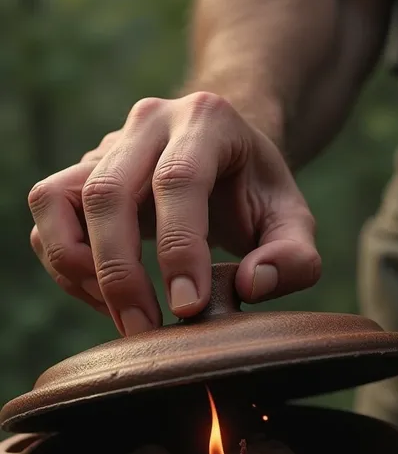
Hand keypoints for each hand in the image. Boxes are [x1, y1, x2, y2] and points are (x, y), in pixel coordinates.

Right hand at [29, 93, 320, 335]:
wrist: (225, 158)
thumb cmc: (257, 193)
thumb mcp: (292, 220)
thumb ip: (292, 256)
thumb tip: (249, 286)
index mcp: (208, 121)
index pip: (179, 181)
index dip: (179, 248)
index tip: (188, 308)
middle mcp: (148, 123)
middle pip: (108, 193)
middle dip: (121, 274)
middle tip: (145, 332)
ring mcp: (106, 145)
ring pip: (59, 202)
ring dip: (81, 270)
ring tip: (123, 314)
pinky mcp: (79, 173)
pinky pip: (48, 217)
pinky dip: (65, 264)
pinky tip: (106, 295)